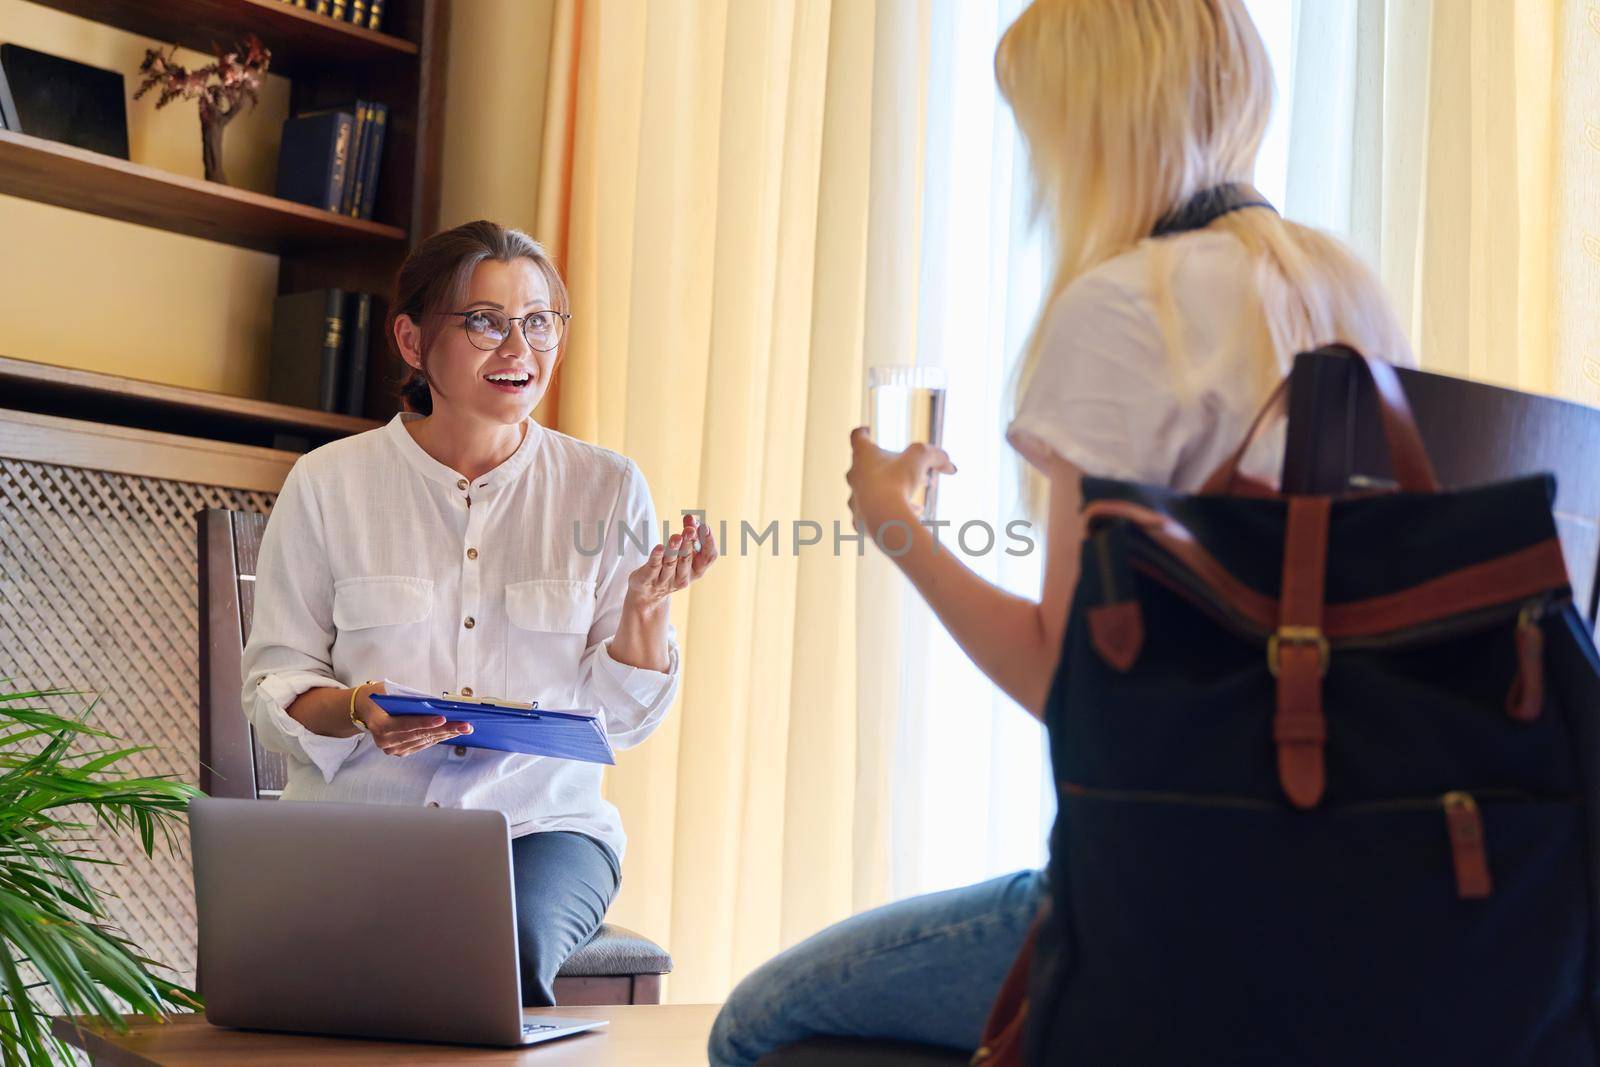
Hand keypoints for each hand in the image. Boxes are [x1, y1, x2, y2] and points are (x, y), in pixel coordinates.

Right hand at [353, 682, 471, 756]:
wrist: (364, 709)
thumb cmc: (378, 696)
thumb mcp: (389, 691)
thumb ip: (409, 699)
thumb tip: (436, 704)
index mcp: (380, 725)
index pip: (406, 724)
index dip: (425, 722)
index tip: (443, 719)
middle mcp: (385, 741)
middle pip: (419, 734)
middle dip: (445, 729)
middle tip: (465, 725)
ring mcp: (392, 749)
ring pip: (424, 741)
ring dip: (446, 734)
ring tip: (464, 728)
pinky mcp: (400, 751)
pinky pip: (422, 744)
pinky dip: (437, 737)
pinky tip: (451, 733)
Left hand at [625, 514, 717, 610]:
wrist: (647, 594)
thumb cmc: (669, 567)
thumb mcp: (682, 553)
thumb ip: (688, 534)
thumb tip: (690, 517)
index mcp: (697, 570)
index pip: (709, 557)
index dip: (708, 542)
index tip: (704, 526)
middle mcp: (683, 577)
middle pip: (688, 559)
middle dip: (689, 543)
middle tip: (690, 529)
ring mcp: (666, 580)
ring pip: (671, 563)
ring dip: (674, 549)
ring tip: (676, 536)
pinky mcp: (649, 579)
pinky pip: (654, 566)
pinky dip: (657, 556)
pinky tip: (659, 547)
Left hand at [846, 427, 955, 538]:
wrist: (883, 517)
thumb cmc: (897, 480)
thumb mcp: (922, 459)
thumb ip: (937, 457)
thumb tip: (951, 466)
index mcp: (863, 455)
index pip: (857, 436)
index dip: (863, 432)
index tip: (867, 431)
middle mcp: (854, 476)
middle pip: (869, 466)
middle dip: (892, 467)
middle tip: (910, 471)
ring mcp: (854, 499)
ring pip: (873, 492)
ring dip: (893, 490)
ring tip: (913, 496)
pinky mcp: (859, 521)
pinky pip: (876, 515)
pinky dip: (893, 512)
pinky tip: (912, 514)